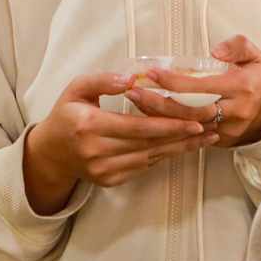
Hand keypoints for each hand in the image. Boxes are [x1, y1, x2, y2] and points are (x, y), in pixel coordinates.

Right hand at [22, 72, 215, 213]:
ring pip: (150, 158)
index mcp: (89, 126)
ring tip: (206, 138)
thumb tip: (130, 79)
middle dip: (182, 136)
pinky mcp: (110, 181)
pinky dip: (163, 155)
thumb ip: (102, 81)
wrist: (51, 153)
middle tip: (210, 127)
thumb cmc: (67, 115)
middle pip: (148, 144)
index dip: (167, 124)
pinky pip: (143, 166)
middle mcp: (97, 152)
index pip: (136, 127)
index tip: (194, 120)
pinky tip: (182, 146)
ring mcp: (104, 170)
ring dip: (179, 148)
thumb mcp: (76, 89)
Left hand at [131, 35, 260, 147]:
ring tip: (136, 102)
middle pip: (191, 112)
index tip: (153, 73)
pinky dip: (170, 127)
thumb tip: (215, 51)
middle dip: (159, 103)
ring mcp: (229, 130)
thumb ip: (237, 46)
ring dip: (160, 117)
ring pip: (189, 127)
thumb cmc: (259, 78)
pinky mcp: (222, 142)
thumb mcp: (256, 54)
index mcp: (242, 88)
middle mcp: (236, 112)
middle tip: (134, 91)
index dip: (176, 83)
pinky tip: (150, 117)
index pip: (203, 88)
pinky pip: (192, 136)